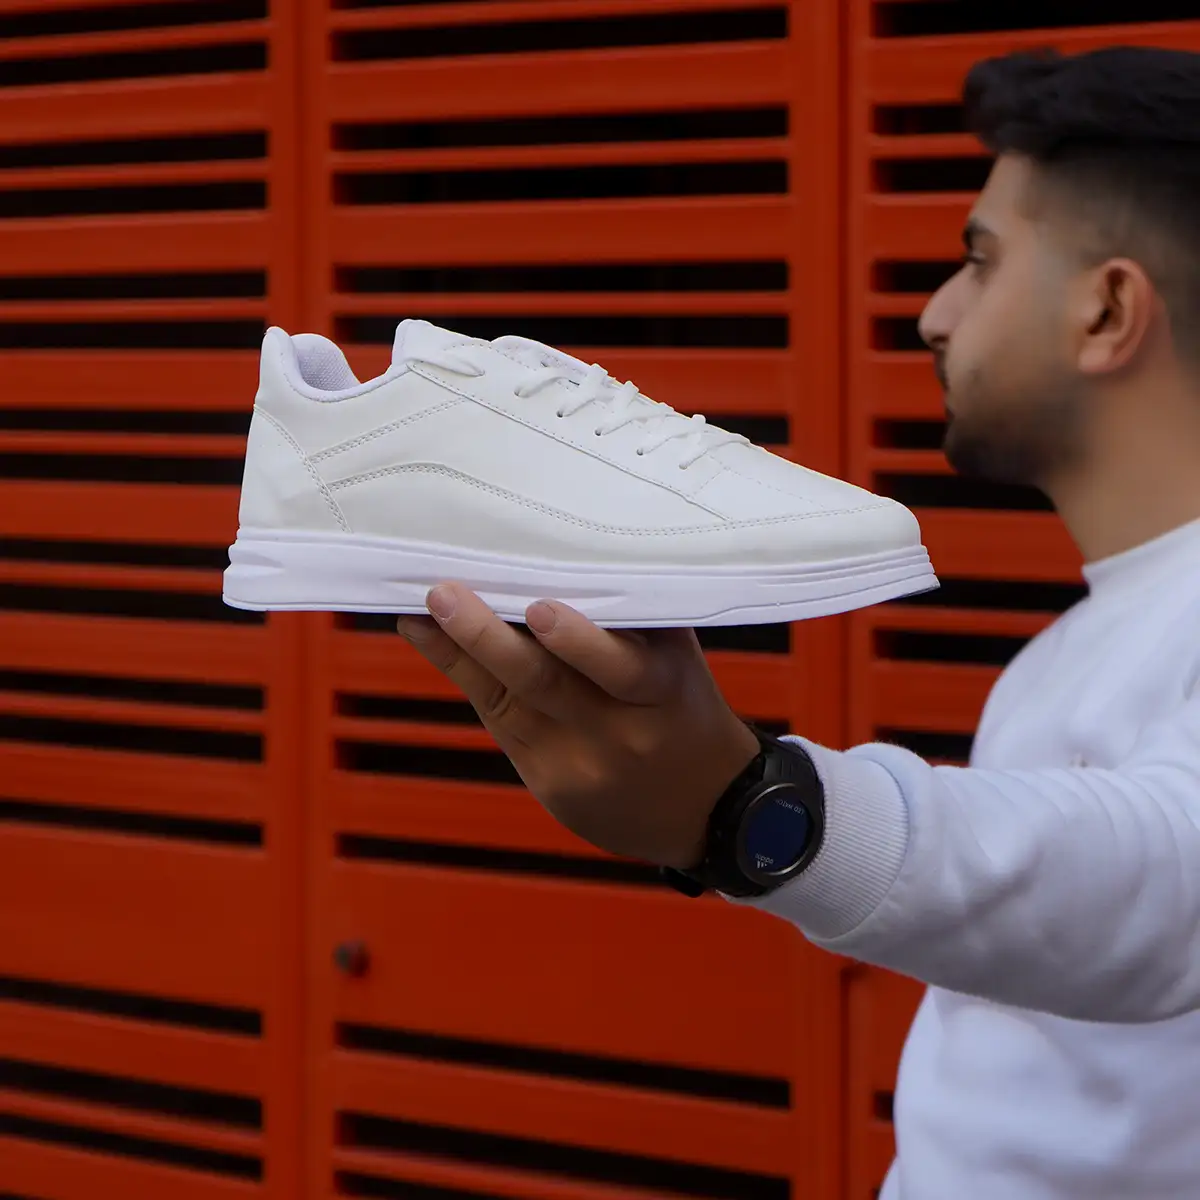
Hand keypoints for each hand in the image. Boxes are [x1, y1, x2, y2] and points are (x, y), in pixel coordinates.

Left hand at [396, 584, 760, 868]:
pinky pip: (500, 723)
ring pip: (507, 701)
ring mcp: (578, 763)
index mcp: (663, 692)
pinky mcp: (550, 784)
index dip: (578, 642)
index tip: (539, 607)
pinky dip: (464, 677)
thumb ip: (632, 619)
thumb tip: (558, 556)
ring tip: (419, 612)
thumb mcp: (679, 663)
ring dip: (458, 651)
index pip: (619, 667)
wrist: (705, 811)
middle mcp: (618, 731)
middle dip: (487, 637)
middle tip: (443, 594)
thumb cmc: (684, 709)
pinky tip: (430, 640)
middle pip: (545, 682)